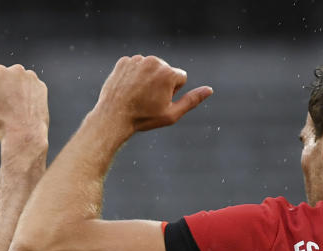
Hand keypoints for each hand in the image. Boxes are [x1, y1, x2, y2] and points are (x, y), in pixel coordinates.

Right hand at [0, 64, 48, 142]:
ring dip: (11, 93)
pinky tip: (23, 109)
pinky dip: (24, 97)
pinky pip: (27, 90)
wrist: (24, 135)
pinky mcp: (41, 87)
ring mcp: (31, 78)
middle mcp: (16, 69)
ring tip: (13, 110)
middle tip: (2, 109)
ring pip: (13, 84)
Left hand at [94, 55, 212, 132]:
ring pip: (150, 68)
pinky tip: (127, 89)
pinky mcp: (124, 61)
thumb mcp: (171, 114)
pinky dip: (133, 76)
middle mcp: (154, 61)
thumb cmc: (143, 118)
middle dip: (160, 84)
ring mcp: (137, 60)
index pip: (181, 78)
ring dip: (146, 79)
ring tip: (136, 95)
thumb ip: (192, 100)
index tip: (160, 102)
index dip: (172, 92)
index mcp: (168, 73)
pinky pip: (135, 67)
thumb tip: (209, 90)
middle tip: (146, 100)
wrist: (113, 117)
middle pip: (165, 71)